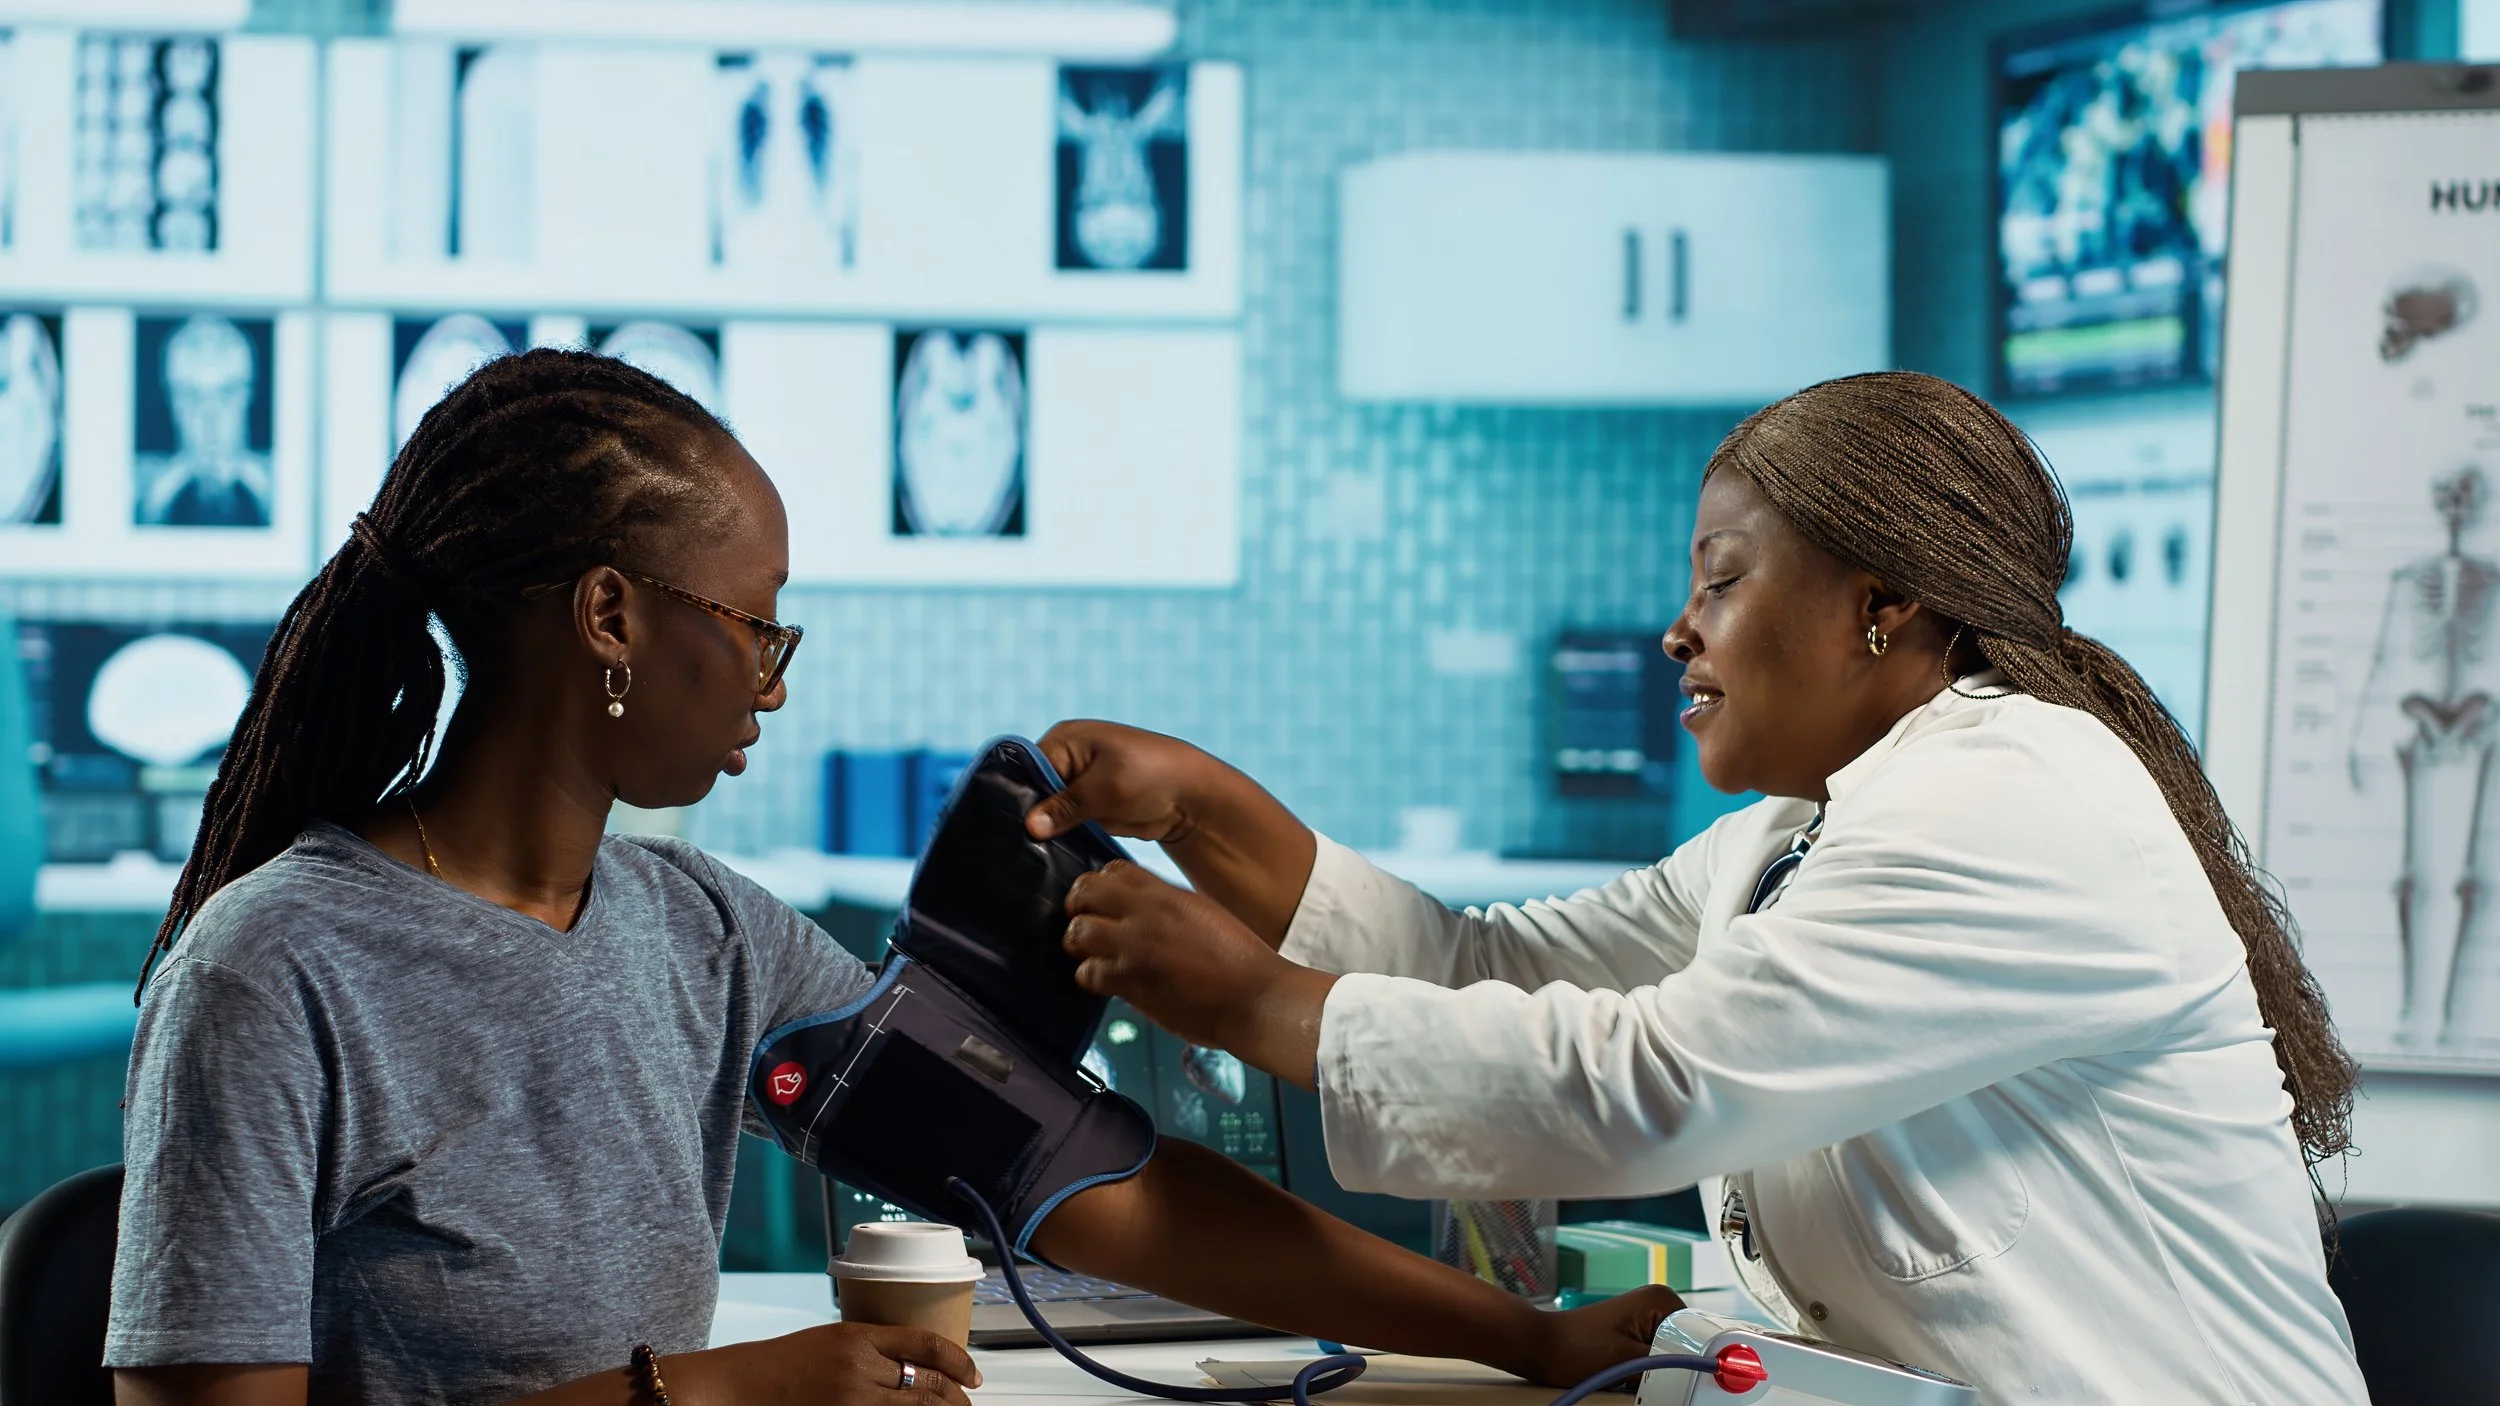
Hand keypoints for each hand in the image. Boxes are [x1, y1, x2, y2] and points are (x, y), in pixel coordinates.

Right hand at [667, 1322, 979, 1405]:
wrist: (735, 1388)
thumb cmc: (777, 1365)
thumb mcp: (829, 1342)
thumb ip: (869, 1350)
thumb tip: (912, 1366)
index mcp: (857, 1338)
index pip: (926, 1344)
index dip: (959, 1361)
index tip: (974, 1374)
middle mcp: (859, 1370)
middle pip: (928, 1385)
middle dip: (955, 1397)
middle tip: (966, 1402)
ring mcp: (852, 1403)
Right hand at [1031, 720, 1318, 947]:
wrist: (1192, 798)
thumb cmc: (1152, 776)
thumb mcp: (1106, 789)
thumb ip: (1066, 807)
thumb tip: (1030, 826)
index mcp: (1064, 740)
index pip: (1025, 769)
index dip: (1015, 798)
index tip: (1004, 828)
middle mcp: (1066, 760)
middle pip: (1032, 792)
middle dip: (1028, 818)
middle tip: (1011, 849)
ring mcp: (1076, 786)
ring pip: (1047, 814)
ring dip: (1044, 832)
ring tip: (1024, 857)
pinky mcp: (1088, 810)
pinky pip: (1064, 826)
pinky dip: (1059, 840)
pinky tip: (1045, 859)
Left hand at [1063, 860, 1335, 1086]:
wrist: (1254, 997)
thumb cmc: (1238, 957)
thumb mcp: (1202, 912)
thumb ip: (1167, 906)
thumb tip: (1139, 909)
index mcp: (1167, 893)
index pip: (1111, 870)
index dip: (1099, 885)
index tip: (1102, 901)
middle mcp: (1146, 914)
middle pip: (1084, 893)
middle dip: (1078, 908)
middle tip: (1084, 924)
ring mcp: (1134, 948)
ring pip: (1077, 933)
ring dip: (1080, 945)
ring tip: (1092, 955)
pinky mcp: (1130, 983)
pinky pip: (1088, 974)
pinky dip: (1092, 978)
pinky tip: (1107, 982)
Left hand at [1525, 1285, 1685, 1387]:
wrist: (1541, 1347)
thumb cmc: (1573, 1347)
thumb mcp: (1627, 1361)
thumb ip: (1665, 1366)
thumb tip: (1692, 1373)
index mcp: (1661, 1299)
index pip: (1699, 1335)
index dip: (1692, 1360)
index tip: (1676, 1374)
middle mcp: (1658, 1304)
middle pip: (1687, 1347)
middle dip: (1672, 1366)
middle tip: (1644, 1375)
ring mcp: (1648, 1320)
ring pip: (1672, 1357)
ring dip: (1658, 1371)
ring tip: (1630, 1372)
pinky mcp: (1638, 1335)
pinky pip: (1657, 1358)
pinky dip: (1648, 1371)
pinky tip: (1629, 1374)